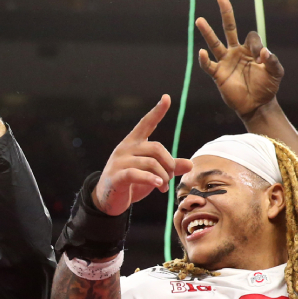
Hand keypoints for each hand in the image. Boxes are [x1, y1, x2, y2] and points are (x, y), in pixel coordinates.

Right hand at [93, 95, 192, 215]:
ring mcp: (119, 162)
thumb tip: (190, 164)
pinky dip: (151, 179)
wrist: (107, 200)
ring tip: (163, 187)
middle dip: (169, 163)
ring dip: (163, 176)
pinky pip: (136, 174)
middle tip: (170, 178)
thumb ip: (170, 167)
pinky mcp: (116, 176)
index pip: (146, 123)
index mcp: (134, 143)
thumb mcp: (152, 173)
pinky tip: (158, 184)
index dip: (157, 111)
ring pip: (150, 163)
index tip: (167, 98)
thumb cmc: (131, 183)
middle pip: (156, 148)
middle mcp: (126, 148)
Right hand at [196, 0, 283, 118]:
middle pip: (229, 28)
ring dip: (207, 32)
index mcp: (250, 49)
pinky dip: (203, 59)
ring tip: (199, 20)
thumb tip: (263, 51)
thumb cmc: (267, 87)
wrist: (257, 105)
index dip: (256, 44)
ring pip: (214, 43)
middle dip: (226, 12)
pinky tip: (201, 52)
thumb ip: (272, 61)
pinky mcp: (218, 75)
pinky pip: (208, 65)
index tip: (261, 58)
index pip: (251, 36)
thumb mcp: (276, 73)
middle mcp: (236, 52)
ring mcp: (226, 62)